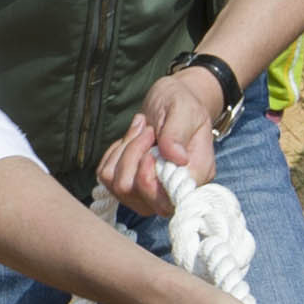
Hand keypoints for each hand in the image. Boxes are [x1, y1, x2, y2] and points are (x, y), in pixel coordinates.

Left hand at [97, 59, 228, 216]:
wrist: (171, 102)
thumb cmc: (182, 104)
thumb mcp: (183, 109)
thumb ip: (177, 132)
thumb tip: (177, 157)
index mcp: (196, 176)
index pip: (167, 201)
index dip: (149, 179)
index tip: (152, 150)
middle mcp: (173, 192)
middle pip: (136, 193)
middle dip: (133, 156)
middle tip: (147, 131)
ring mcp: (149, 193)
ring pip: (118, 185)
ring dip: (124, 151)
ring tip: (140, 131)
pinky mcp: (130, 186)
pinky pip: (107, 177)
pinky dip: (114, 154)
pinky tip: (131, 139)